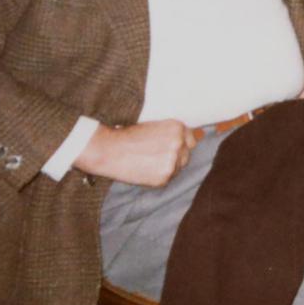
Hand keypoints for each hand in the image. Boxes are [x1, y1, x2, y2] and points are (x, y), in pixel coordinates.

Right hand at [73, 119, 197, 186]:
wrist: (109, 149)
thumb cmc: (128, 136)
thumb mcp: (154, 126)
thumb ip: (172, 133)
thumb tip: (194, 137)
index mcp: (177, 128)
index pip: (191, 139)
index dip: (181, 145)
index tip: (170, 148)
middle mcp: (178, 143)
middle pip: (186, 155)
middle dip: (175, 157)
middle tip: (155, 156)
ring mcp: (172, 160)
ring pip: (178, 167)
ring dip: (168, 167)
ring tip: (149, 163)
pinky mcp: (164, 176)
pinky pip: (168, 178)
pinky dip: (159, 176)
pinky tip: (145, 170)